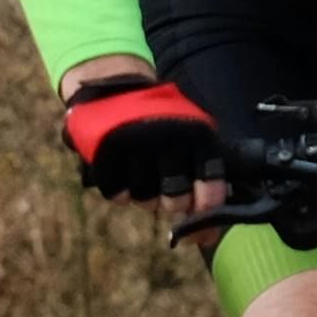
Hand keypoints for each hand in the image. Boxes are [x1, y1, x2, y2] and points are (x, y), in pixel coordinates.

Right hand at [57, 67, 222, 202]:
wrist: (114, 86)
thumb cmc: (161, 120)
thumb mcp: (191, 131)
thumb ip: (202, 170)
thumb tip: (209, 230)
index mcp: (195, 134)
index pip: (211, 180)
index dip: (208, 207)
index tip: (202, 214)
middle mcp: (167, 140)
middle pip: (176, 200)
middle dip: (174, 205)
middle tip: (170, 197)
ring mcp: (135, 146)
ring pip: (145, 199)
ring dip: (146, 197)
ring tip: (144, 177)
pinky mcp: (106, 152)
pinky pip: (117, 194)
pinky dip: (121, 192)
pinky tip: (123, 175)